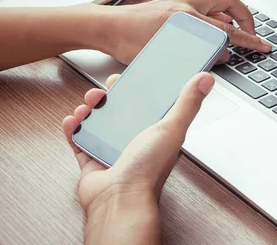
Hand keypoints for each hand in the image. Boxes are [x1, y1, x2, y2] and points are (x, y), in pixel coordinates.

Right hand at [62, 73, 213, 243]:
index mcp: (156, 132)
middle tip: (101, 91)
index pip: (147, 104)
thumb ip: (187, 102)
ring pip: (98, 123)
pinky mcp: (93, 161)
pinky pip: (80, 140)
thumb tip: (205, 79)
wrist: (119, 199)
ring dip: (89, 110)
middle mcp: (135, 140)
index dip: (137, 89)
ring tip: (86, 105)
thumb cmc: (148, 169)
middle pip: (119, 111)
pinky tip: (72, 120)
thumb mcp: (172, 128)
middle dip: (108, 97)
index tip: (128, 77)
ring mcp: (112, 151)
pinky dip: (74, 129)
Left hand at [100, 0, 270, 64]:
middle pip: (230, 1)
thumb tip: (222, 55)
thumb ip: (200, 55)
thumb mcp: (168, 55)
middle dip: (245, 17)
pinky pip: (203, 7)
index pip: (230, 30)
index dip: (251, 40)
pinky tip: (208, 33)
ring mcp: (181, 1)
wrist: (107, 27)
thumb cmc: (128, 41)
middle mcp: (187, 4)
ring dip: (228, 17)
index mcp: (189, 17)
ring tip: (230, 35)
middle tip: (249, 34)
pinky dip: (213, 18)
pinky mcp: (174, 4)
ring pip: (217, 3)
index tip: (263, 46)